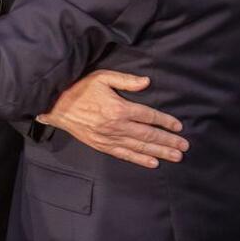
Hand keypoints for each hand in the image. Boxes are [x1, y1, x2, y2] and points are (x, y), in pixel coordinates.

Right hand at [36, 70, 188, 168]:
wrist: (55, 105)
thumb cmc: (79, 88)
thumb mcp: (102, 77)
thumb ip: (126, 80)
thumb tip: (147, 82)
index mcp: (119, 108)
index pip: (148, 116)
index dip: (165, 121)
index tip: (178, 126)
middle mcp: (117, 126)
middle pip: (148, 135)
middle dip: (168, 141)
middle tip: (184, 146)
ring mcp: (109, 138)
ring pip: (140, 147)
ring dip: (160, 152)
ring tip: (176, 156)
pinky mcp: (102, 145)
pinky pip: (124, 155)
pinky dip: (140, 159)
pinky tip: (153, 163)